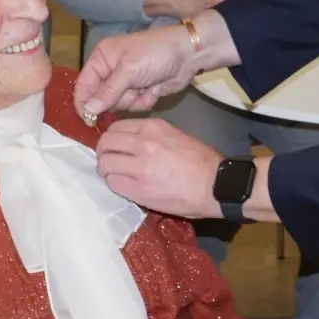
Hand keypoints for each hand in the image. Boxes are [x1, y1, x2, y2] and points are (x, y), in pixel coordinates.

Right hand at [77, 24, 202, 116]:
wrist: (188, 55)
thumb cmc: (155, 54)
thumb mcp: (128, 70)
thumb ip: (107, 92)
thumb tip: (87, 110)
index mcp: (102, 58)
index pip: (84, 84)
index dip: (84, 103)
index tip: (88, 120)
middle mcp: (110, 70)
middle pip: (102, 99)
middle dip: (118, 99)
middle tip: (133, 89)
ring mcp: (126, 82)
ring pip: (119, 105)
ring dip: (134, 99)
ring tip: (147, 85)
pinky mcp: (140, 91)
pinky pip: (135, 106)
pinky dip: (146, 100)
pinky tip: (155, 88)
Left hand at [95, 119, 223, 219]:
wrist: (215, 185)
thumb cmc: (200, 160)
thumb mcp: (175, 134)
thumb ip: (149, 135)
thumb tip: (128, 141)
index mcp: (152, 128)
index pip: (115, 127)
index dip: (111, 138)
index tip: (114, 146)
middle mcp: (143, 144)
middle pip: (105, 144)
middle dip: (103, 152)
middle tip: (109, 160)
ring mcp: (139, 167)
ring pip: (105, 164)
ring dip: (107, 170)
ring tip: (116, 174)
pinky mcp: (139, 190)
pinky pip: (113, 184)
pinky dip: (115, 184)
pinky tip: (124, 185)